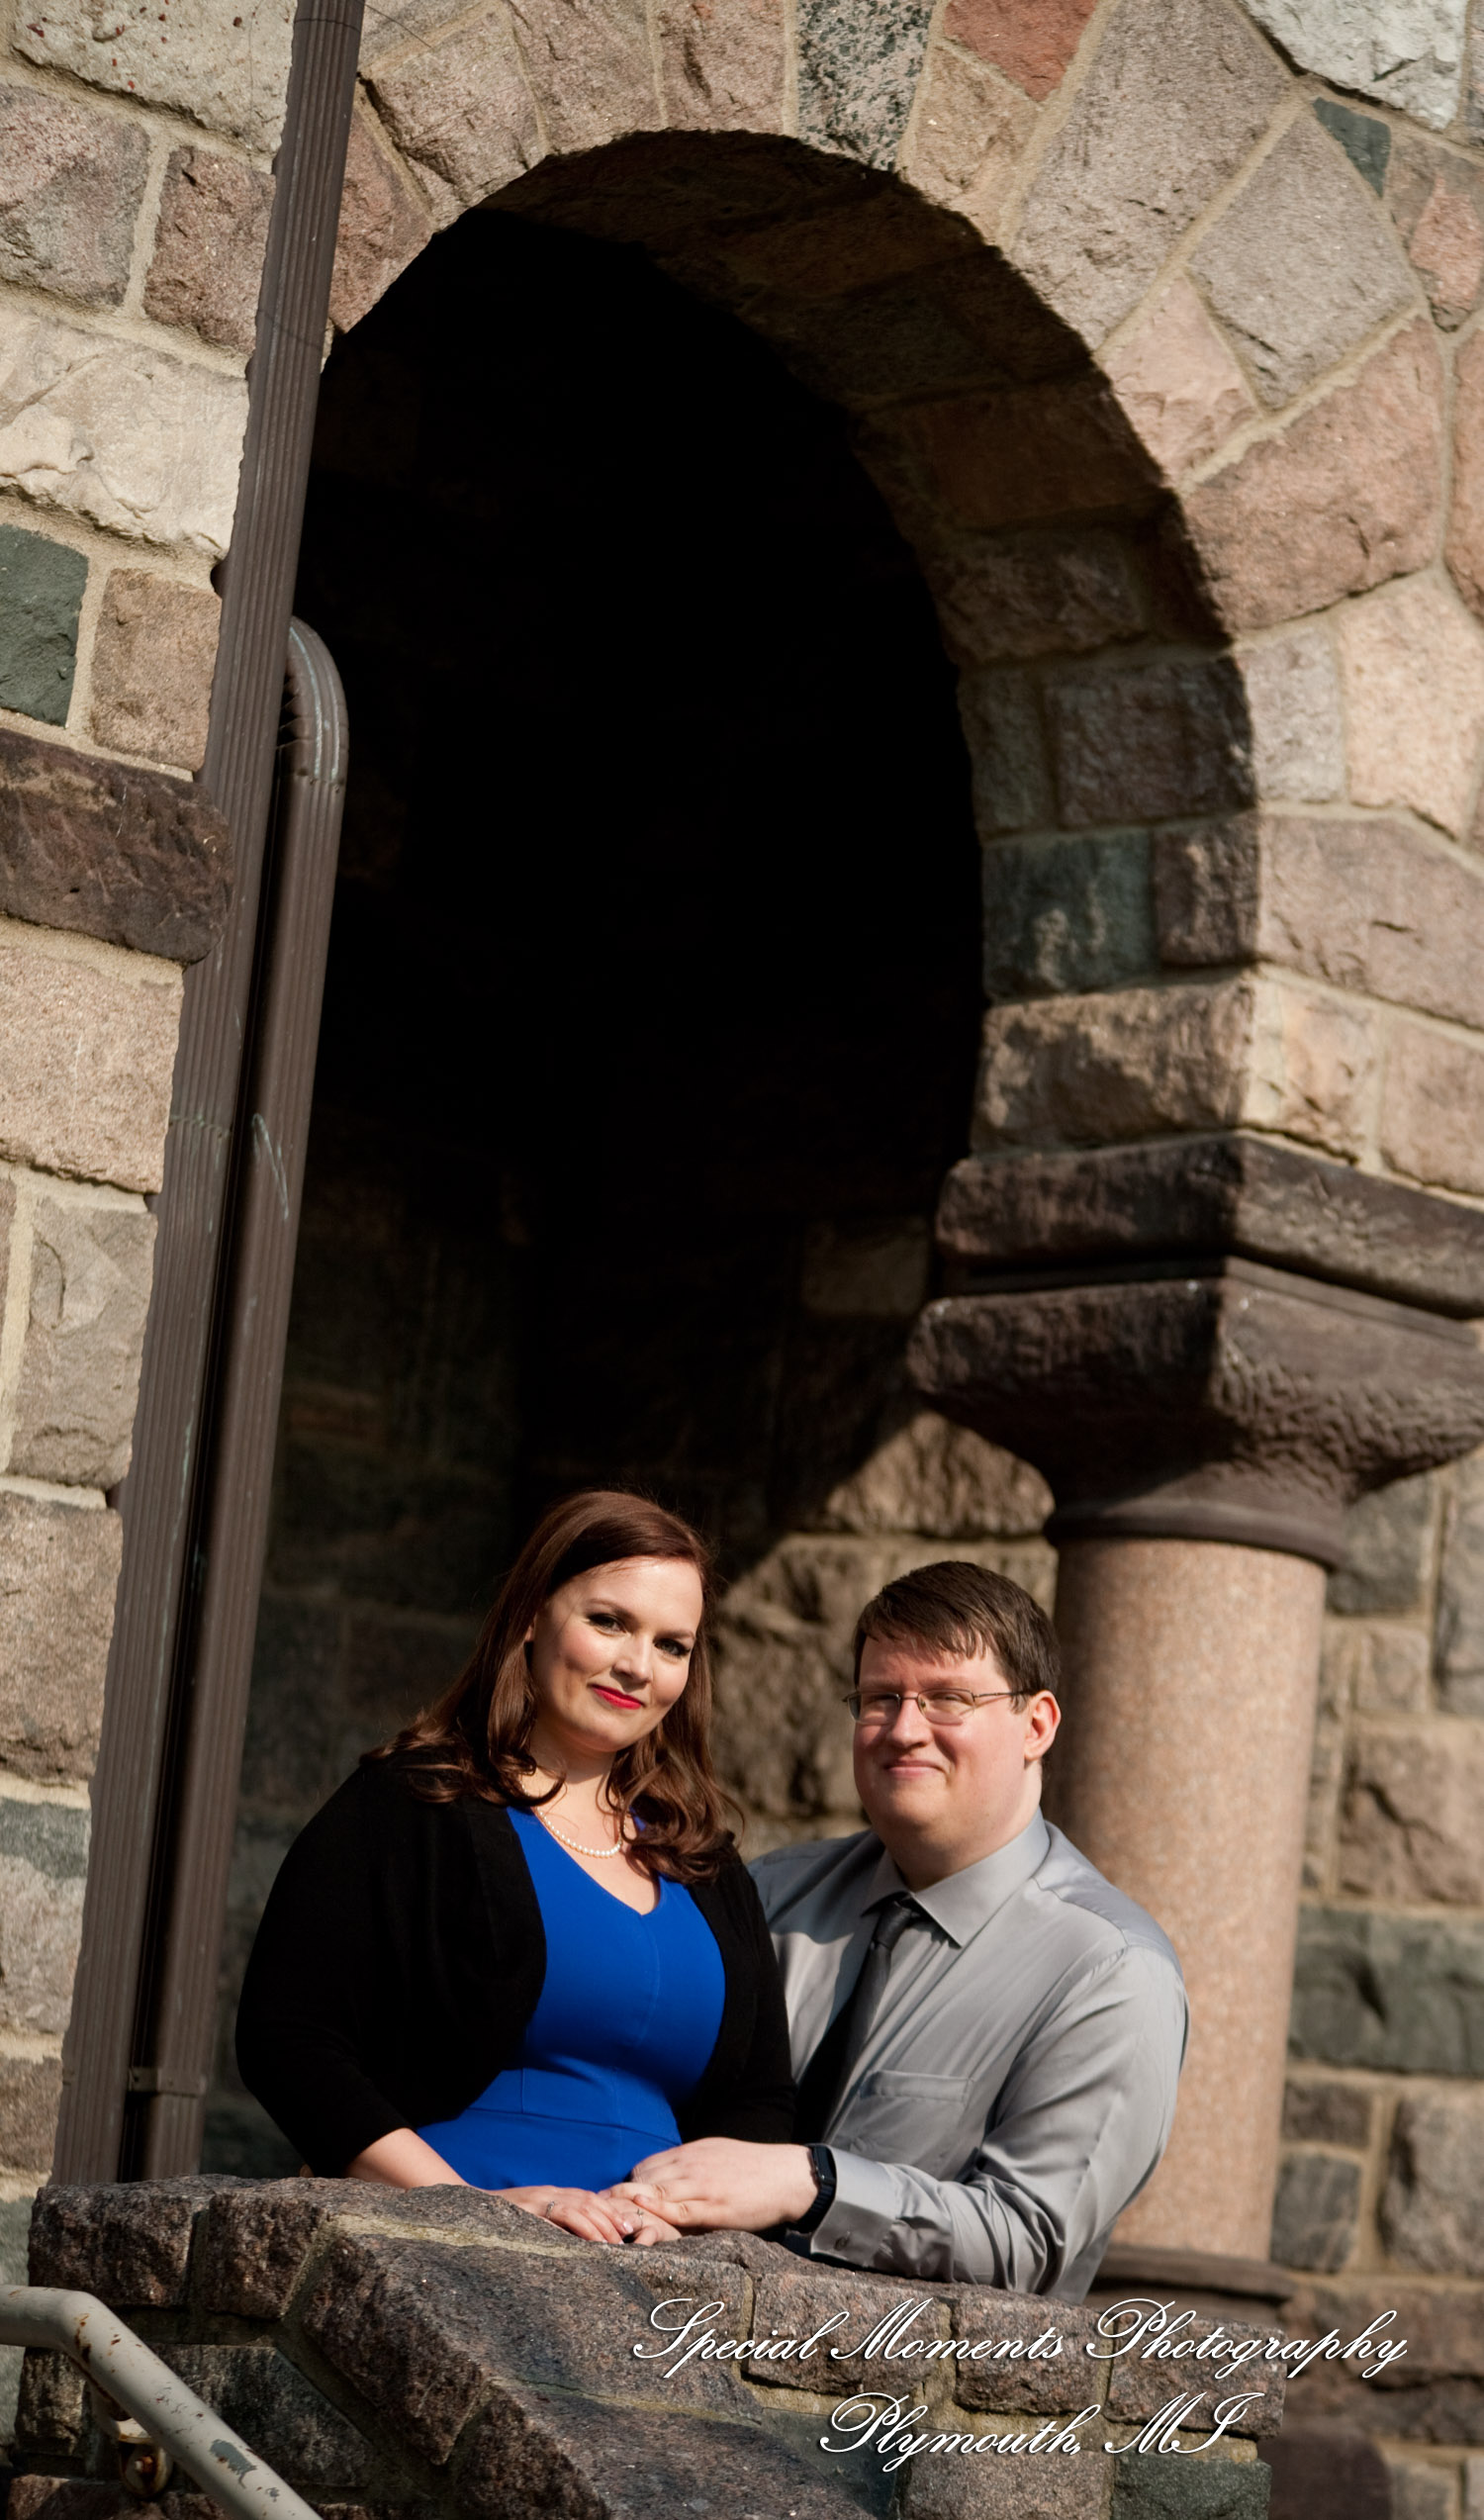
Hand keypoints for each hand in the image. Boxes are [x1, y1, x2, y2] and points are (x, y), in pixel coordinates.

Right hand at [499, 2185, 681, 2244]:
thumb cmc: (501, 2221)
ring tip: (610, 2245)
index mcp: (553, 2193)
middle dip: (610, 2219)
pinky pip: (552, 2217)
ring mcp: (537, 2199)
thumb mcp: (531, 2219)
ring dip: (596, 2226)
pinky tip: (582, 2243)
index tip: (628, 2227)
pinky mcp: (525, 2211)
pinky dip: (571, 2228)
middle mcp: (548, 2192)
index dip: (611, 2211)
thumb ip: (553, 2223)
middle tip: (627, 2239)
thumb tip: (577, 2242)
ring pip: (576, 2208)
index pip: (590, 2197)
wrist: (467, 2211)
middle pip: (589, 2201)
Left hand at [608, 2138, 817, 2231]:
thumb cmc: (753, 2168)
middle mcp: (692, 2165)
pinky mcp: (715, 2206)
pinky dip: (657, 2209)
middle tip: (601, 2216)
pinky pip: (680, 2208)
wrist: (786, 2175)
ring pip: (656, 2190)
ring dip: (629, 2206)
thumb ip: (691, 2165)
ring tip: (608, 2222)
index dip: (627, 2184)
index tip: (611, 2202)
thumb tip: (668, 2177)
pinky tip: (640, 2213)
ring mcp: (702, 2184)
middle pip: (643, 2176)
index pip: (646, 2166)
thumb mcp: (717, 2155)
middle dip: (620, 2196)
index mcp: (692, 2153)